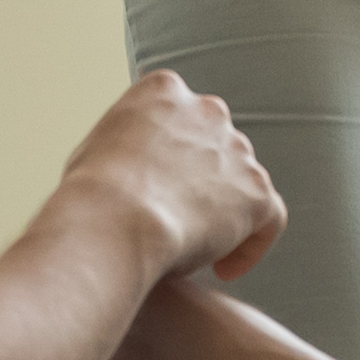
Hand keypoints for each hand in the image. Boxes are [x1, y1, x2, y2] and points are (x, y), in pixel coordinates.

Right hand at [57, 70, 284, 288]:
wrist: (112, 219)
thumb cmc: (90, 194)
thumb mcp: (96, 146)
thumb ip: (127, 143)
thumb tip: (128, 163)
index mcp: (164, 90)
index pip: (182, 117)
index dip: (174, 155)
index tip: (160, 186)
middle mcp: (207, 111)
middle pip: (216, 147)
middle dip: (202, 181)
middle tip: (178, 218)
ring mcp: (236, 150)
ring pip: (243, 182)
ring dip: (225, 213)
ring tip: (194, 249)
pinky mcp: (256, 191)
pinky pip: (268, 217)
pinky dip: (251, 244)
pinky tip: (222, 269)